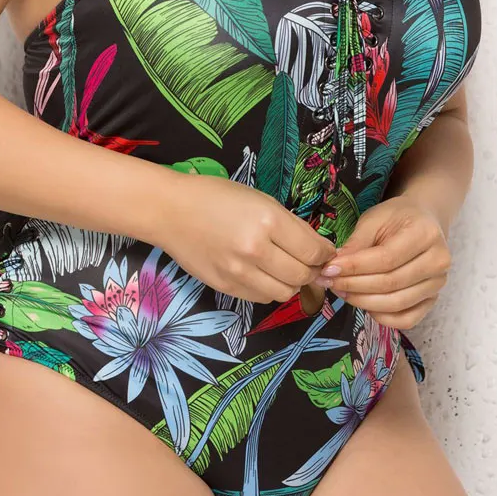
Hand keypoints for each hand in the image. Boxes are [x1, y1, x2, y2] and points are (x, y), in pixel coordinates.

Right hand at [155, 172, 336, 304]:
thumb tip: (318, 249)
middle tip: (308, 262)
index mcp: (269, 221)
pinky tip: (262, 273)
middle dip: (311, 270)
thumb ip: (291, 225)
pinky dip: (269, 289)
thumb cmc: (217, 197)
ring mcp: (239, 272)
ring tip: (283, 268)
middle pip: (302, 276)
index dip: (325, 254)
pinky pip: (261, 298)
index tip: (325, 252)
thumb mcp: (260, 200)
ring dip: (290, 283)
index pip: (313, 250)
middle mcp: (256, 250)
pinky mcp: (226, 286)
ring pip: (284, 293)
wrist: (171, 211)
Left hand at [316, 195, 449, 329]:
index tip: (329, 268)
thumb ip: (357, 243)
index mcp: (425, 234)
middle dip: (354, 285)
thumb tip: (335, 266)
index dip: (355, 267)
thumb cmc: (396, 218)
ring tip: (341, 291)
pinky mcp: (433, 299)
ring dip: (363, 301)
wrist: (423, 222)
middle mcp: (438, 261)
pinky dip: (382, 317)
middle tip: (329, 281)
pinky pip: (407, 319)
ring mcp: (438, 283)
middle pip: (391, 283)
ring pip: (397, 303)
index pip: (386, 259)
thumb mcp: (374, 219)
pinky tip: (364, 304)